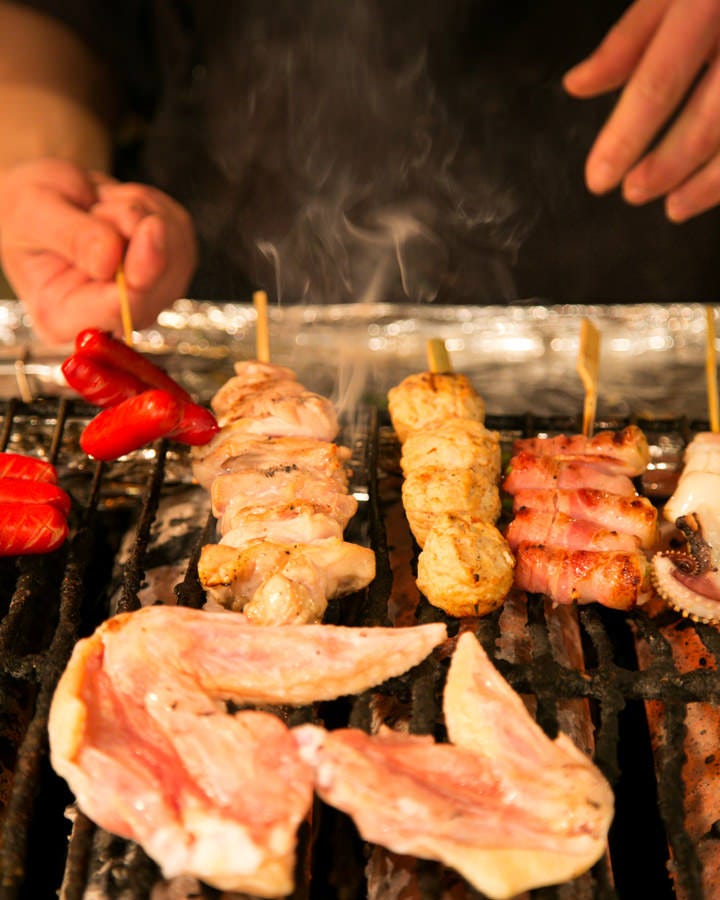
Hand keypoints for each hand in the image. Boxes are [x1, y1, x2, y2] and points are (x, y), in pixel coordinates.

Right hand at [0, 158, 196, 343]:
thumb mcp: (33, 211)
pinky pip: (181, 234)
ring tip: (103, 205)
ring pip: (177, 256)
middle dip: (137, 229)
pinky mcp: (168, 270)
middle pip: (158, 285)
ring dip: (145, 214)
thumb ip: (72, 237)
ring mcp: (145, 297)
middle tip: (100, 206)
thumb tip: (111, 258)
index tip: (150, 226)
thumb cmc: (28, 209)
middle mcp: (109, 317)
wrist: (46, 198)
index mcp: (62, 316)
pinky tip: (122, 206)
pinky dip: (155, 207)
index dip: (141, 272)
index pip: (118, 310)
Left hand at [563, 0, 719, 221]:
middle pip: (711, 117)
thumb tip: (578, 86)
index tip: (599, 178)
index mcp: (709, 2)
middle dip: (668, 165)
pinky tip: (717, 187)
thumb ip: (629, 39)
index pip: (659, 81)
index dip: (626, 137)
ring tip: (676, 208)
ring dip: (710, 182)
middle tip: (635, 193)